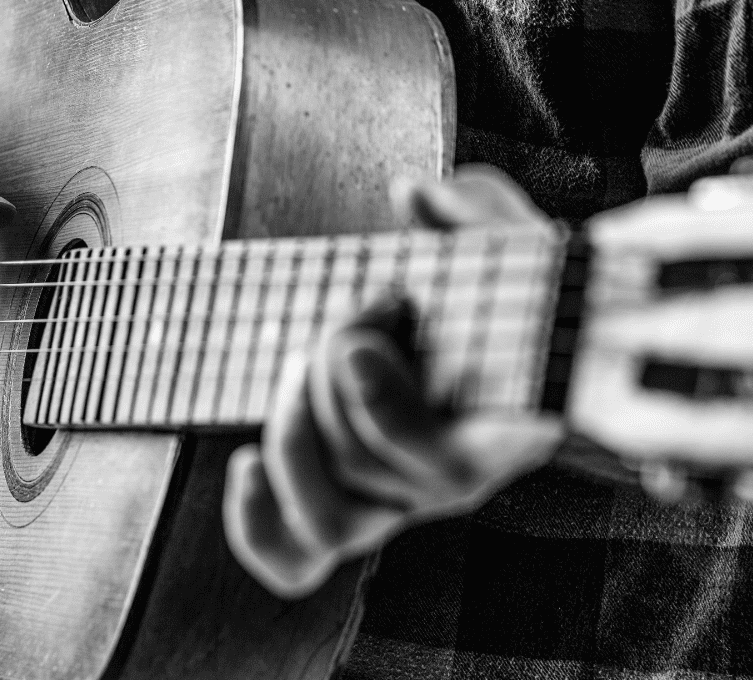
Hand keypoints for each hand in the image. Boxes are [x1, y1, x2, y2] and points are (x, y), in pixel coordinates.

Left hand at [222, 165, 563, 598]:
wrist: (501, 347)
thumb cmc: (505, 298)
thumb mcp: (510, 245)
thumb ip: (476, 215)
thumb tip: (413, 196)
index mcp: (499, 434)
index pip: (445, 467)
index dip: (385, 410)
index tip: (354, 338)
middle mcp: (443, 485)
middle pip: (366, 468)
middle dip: (330, 380)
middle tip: (342, 319)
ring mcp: (391, 503)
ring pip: (329, 522)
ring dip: (292, 437)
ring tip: (296, 365)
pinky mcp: (347, 507)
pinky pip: (296, 557)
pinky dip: (256, 524)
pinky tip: (243, 466)